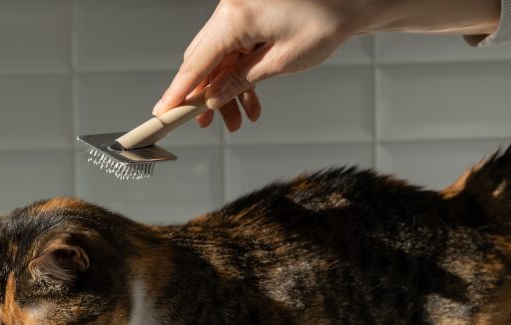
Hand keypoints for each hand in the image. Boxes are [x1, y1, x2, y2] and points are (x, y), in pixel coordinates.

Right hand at [153, 0, 360, 131]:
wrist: (348, 0)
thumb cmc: (324, 24)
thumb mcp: (281, 62)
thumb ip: (240, 81)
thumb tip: (212, 99)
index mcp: (235, 17)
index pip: (197, 62)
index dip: (179, 92)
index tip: (162, 114)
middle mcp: (230, 8)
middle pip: (203, 59)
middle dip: (206, 96)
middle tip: (209, 125)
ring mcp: (238, 9)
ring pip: (219, 58)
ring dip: (226, 89)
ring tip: (239, 120)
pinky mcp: (248, 13)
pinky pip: (234, 49)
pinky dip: (239, 74)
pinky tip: (250, 100)